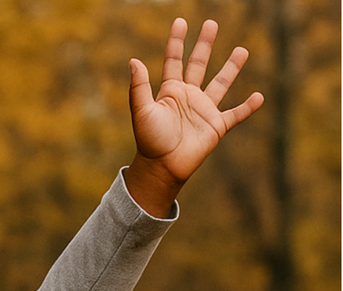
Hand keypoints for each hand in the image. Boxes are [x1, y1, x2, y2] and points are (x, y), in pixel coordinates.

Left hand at [124, 18, 262, 215]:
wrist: (162, 167)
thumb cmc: (149, 141)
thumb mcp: (142, 111)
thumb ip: (139, 87)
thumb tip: (133, 60)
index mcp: (170, 92)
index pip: (174, 61)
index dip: (176, 42)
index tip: (180, 21)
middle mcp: (188, 97)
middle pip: (198, 65)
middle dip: (204, 45)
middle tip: (212, 23)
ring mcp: (203, 110)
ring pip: (220, 84)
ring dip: (231, 68)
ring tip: (243, 50)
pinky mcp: (216, 126)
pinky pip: (235, 114)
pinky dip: (248, 107)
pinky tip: (259, 97)